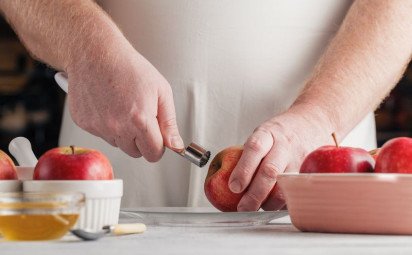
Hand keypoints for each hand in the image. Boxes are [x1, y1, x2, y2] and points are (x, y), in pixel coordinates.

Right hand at [66, 45, 183, 160]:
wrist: (95, 53)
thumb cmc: (128, 67)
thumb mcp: (161, 90)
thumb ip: (169, 122)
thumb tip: (175, 145)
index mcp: (140, 120)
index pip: (153, 154)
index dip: (158, 146)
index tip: (158, 137)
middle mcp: (117, 127)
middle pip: (136, 152)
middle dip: (141, 140)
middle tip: (140, 116)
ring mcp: (99, 127)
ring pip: (118, 143)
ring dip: (123, 132)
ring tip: (122, 106)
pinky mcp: (85, 123)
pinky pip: (101, 134)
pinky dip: (106, 124)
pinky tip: (108, 105)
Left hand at [228, 112, 330, 210]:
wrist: (312, 122)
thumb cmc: (280, 133)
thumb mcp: (263, 134)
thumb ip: (249, 155)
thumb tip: (227, 184)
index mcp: (268, 133)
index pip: (254, 149)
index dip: (243, 169)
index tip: (233, 187)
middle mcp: (284, 146)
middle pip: (270, 171)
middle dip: (255, 194)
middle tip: (243, 208)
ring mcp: (300, 159)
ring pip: (285, 185)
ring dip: (269, 202)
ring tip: (258, 208)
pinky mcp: (310, 171)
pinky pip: (296, 191)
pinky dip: (284, 203)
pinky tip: (274, 206)